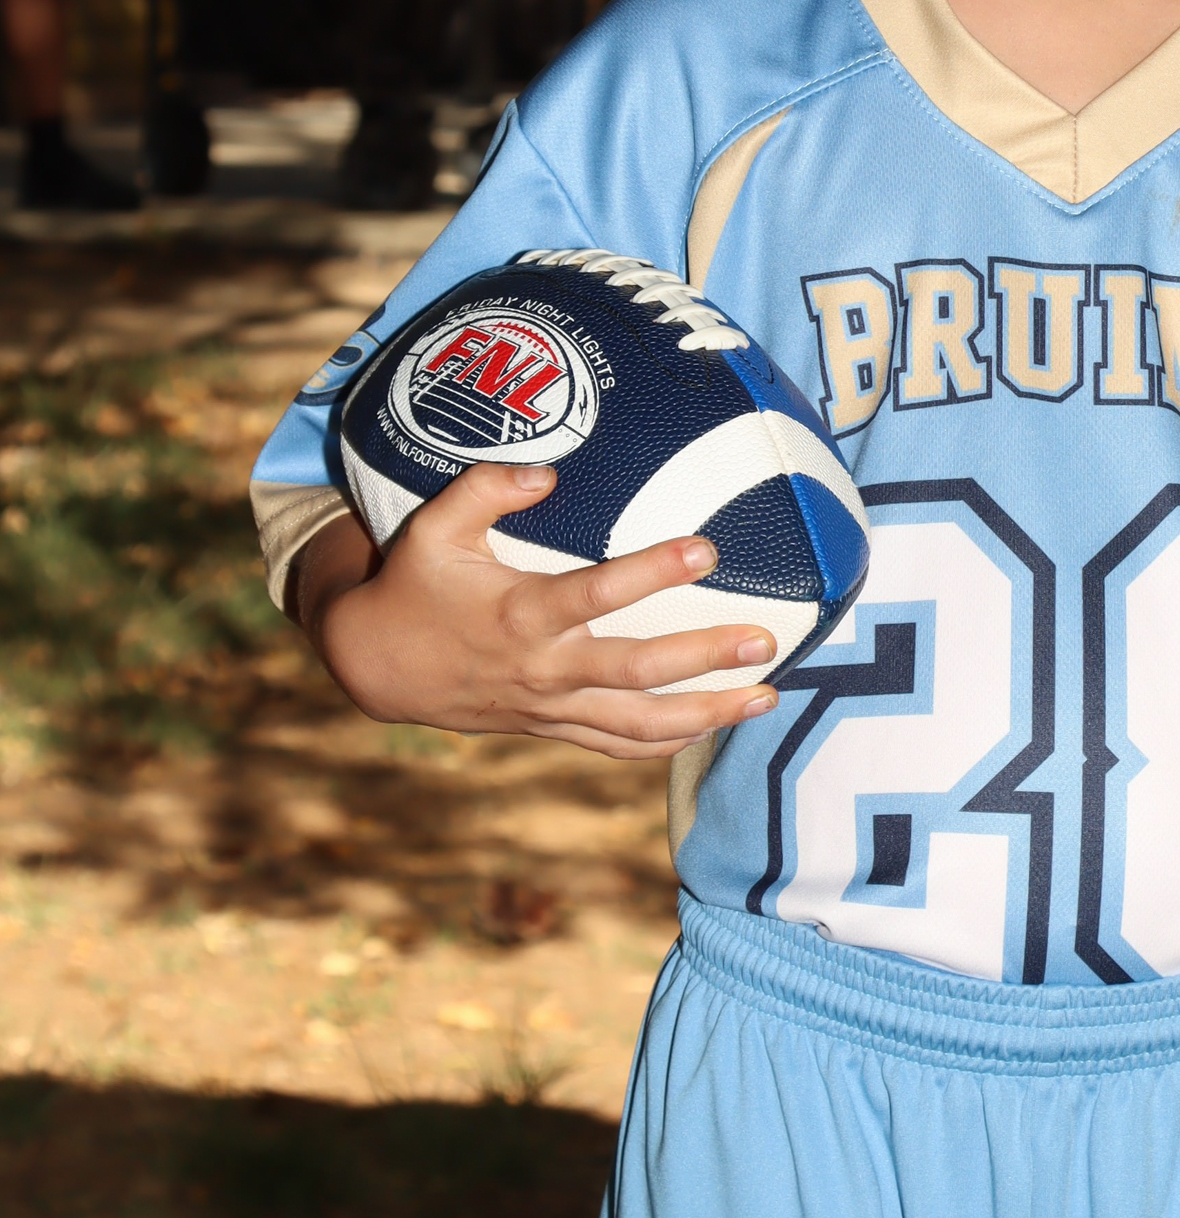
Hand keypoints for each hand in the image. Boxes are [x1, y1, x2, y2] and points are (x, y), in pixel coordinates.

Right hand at [305, 462, 782, 759]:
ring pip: (638, 724)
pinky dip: (667, 742)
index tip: (707, 549)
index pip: (598, 594)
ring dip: (707, 715)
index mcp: (520, 614)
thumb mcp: (433, 526)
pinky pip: (617, 745)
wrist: (376, 665)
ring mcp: (550, 706)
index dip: (654, 572)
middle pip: (636, 671)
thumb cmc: (415, 583)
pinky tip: (714, 727)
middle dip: (704, 658)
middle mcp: (543, 668)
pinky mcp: (551, 727)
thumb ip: (486, 488)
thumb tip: (548, 471)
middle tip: (765, 639)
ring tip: (765, 698)